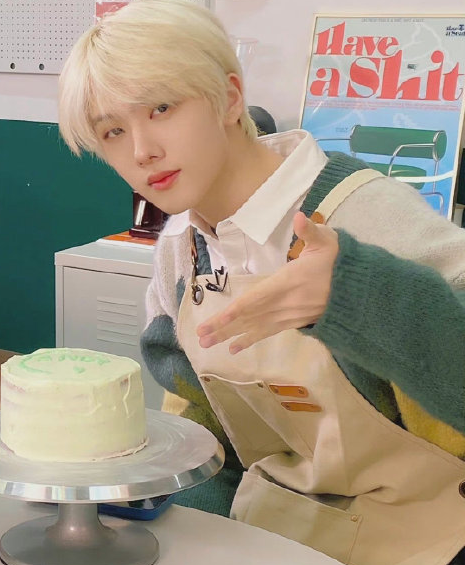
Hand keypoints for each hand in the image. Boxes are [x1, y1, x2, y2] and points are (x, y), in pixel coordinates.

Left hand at [195, 212, 338, 352]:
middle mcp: (286, 303)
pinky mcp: (293, 322)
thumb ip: (311, 230)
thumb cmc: (341, 262)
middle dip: (224, 327)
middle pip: (250, 317)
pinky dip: (250, 339)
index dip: (237, 310)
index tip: (218, 319)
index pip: (258, 298)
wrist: (363, 289)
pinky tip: (233, 348)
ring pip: (255, 327)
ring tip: (207, 344)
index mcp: (289, 282)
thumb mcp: (328, 242)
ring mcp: (289, 315)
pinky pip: (268, 333)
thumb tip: (299, 217)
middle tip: (200, 337)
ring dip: (230, 336)